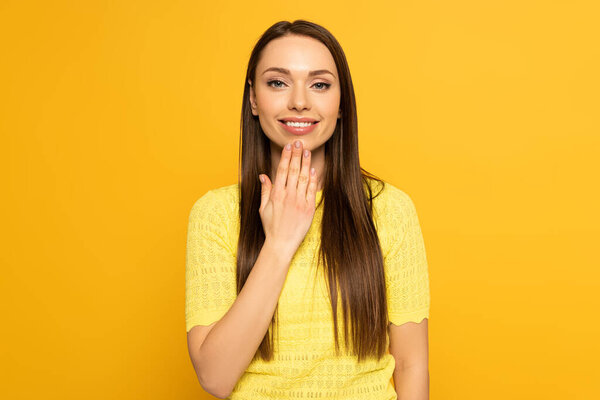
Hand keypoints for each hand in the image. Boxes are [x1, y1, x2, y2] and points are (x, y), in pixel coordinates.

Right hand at [258, 140, 317, 258]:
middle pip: (294, 170)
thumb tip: (263, 175)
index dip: (286, 157)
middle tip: (299, 143)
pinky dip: (313, 179)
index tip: (288, 147)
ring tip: (307, 152)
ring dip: (306, 163)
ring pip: (304, 178)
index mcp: (276, 194)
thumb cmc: (271, 227)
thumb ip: (265, 190)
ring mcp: (300, 202)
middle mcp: (288, 196)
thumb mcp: (263, 208)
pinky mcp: (309, 209)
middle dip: (296, 155)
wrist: (281, 244)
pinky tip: (313, 170)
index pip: (282, 171)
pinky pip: (312, 190)